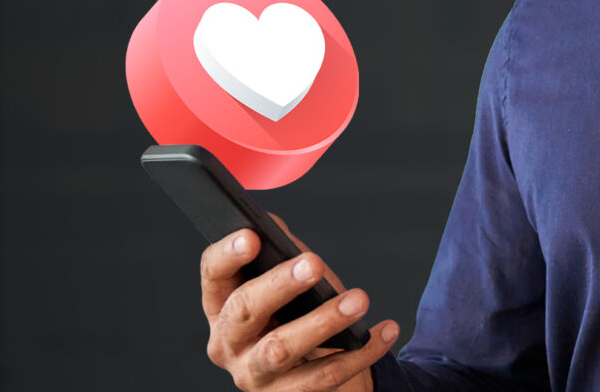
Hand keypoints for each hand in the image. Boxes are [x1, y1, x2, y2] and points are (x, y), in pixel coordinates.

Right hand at [200, 213, 400, 390]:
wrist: (316, 371)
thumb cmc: (297, 315)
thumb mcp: (287, 283)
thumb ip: (279, 253)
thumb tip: (273, 224)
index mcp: (221, 306)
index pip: (213, 276)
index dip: (228, 255)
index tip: (253, 236)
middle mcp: (229, 344)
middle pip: (244, 311)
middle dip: (280, 285)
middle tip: (314, 263)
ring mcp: (255, 375)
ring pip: (281, 349)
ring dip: (323, 321)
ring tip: (359, 299)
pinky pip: (326, 375)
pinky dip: (361, 352)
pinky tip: (385, 330)